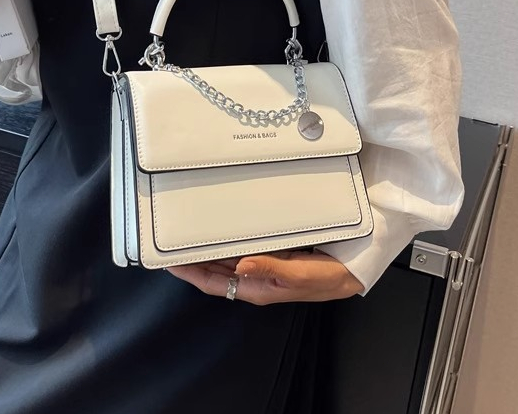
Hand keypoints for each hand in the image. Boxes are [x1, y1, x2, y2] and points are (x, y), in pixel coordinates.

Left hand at [166, 250, 363, 304]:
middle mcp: (253, 278)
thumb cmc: (325, 278)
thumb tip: (240, 265)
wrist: (349, 271)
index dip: (189, 272)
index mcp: (255, 288)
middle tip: (170, 242)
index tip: (168, 261)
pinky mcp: (269, 254)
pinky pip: (240, 248)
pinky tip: (219, 229)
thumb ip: (271, 269)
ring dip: (206, 249)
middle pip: (213, 271)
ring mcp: (260, 266)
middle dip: (191, 259)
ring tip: (186, 234)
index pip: (212, 282)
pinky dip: (226, 241)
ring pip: (224, 259)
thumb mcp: (299, 275)